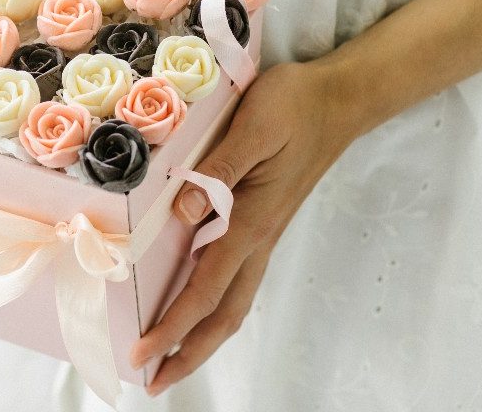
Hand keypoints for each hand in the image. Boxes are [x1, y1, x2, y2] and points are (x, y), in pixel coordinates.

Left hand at [129, 60, 358, 394]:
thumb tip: (185, 210)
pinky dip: (214, 306)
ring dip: (201, 336)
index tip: (141, 353)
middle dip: (187, 352)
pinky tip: (197, 305)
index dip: (172, 325)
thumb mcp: (254, 127)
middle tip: (150, 382)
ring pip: (233, 301)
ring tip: (170, 358)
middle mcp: (258, 237)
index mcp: (251, 221)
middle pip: (223, 314)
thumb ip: (220, 171)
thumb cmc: (295, 107)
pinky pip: (237, 279)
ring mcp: (263, 233)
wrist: (339, 100)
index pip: (206, 288)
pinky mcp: (264, 222)